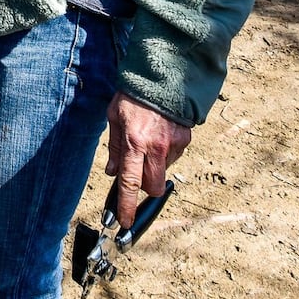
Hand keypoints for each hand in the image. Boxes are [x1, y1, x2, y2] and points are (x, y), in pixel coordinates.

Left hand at [104, 93, 191, 227]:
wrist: (162, 76)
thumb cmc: (133, 95)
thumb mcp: (115, 118)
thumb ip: (115, 147)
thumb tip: (113, 172)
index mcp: (134, 142)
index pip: (130, 183)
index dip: (127, 205)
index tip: (124, 221)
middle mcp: (155, 147)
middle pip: (152, 187)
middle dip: (145, 189)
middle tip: (137, 176)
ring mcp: (173, 145)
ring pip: (163, 172)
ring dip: (154, 166)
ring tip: (148, 140)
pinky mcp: (185, 140)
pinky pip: (173, 157)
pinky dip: (165, 152)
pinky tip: (159, 134)